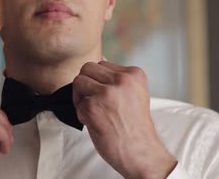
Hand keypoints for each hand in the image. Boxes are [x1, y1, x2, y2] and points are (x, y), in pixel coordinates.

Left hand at [73, 61, 176, 178]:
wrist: (141, 153)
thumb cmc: (135, 127)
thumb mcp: (134, 94)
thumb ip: (117, 80)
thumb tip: (91, 72)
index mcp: (134, 73)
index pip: (102, 64)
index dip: (99, 82)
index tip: (108, 99)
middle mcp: (122, 79)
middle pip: (87, 68)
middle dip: (87, 85)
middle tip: (96, 103)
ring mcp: (106, 92)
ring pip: (78, 82)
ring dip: (82, 97)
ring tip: (96, 112)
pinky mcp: (92, 106)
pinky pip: (77, 103)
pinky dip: (82, 114)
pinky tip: (96, 123)